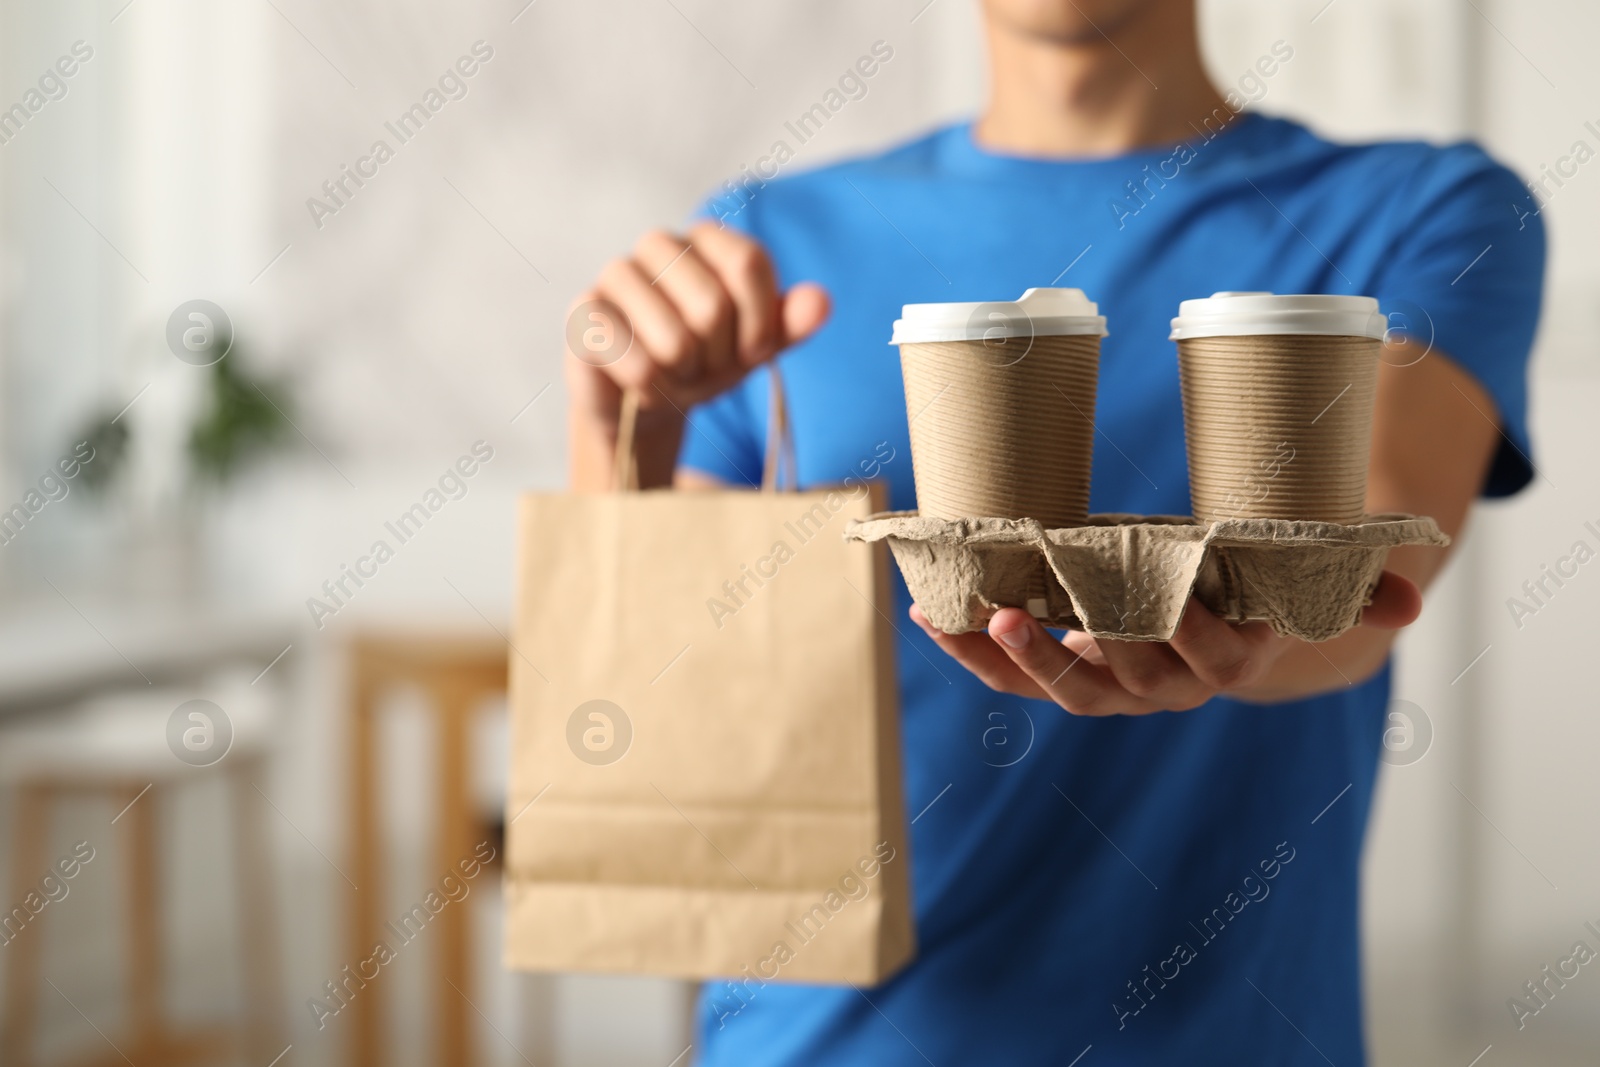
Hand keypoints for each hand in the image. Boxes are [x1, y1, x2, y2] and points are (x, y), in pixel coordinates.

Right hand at [567, 221, 828, 440]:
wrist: (644, 402)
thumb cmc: (705, 363)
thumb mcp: (755, 346)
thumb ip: (791, 323)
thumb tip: (821, 302)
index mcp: (706, 239)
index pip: (747, 263)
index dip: (759, 323)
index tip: (752, 350)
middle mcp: (658, 244)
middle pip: (712, 305)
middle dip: (717, 356)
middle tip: (703, 365)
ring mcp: (615, 274)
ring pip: (674, 340)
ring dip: (682, 376)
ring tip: (672, 372)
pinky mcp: (584, 314)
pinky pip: (636, 363)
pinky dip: (649, 388)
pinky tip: (640, 384)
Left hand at [909, 571, 1422, 714]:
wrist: (1218, 617)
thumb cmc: (1257, 589)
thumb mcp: (1301, 585)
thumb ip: (1356, 590)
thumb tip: (1415, 595)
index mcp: (1219, 666)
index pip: (1197, 662)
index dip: (1171, 639)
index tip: (1142, 607)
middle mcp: (1157, 688)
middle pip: (1106, 686)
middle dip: (1060, 656)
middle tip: (1021, 615)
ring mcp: (1103, 684)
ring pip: (1045, 688)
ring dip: (997, 658)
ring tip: (957, 618)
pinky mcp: (1060, 669)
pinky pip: (1008, 674)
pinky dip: (968, 648)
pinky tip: (930, 613)